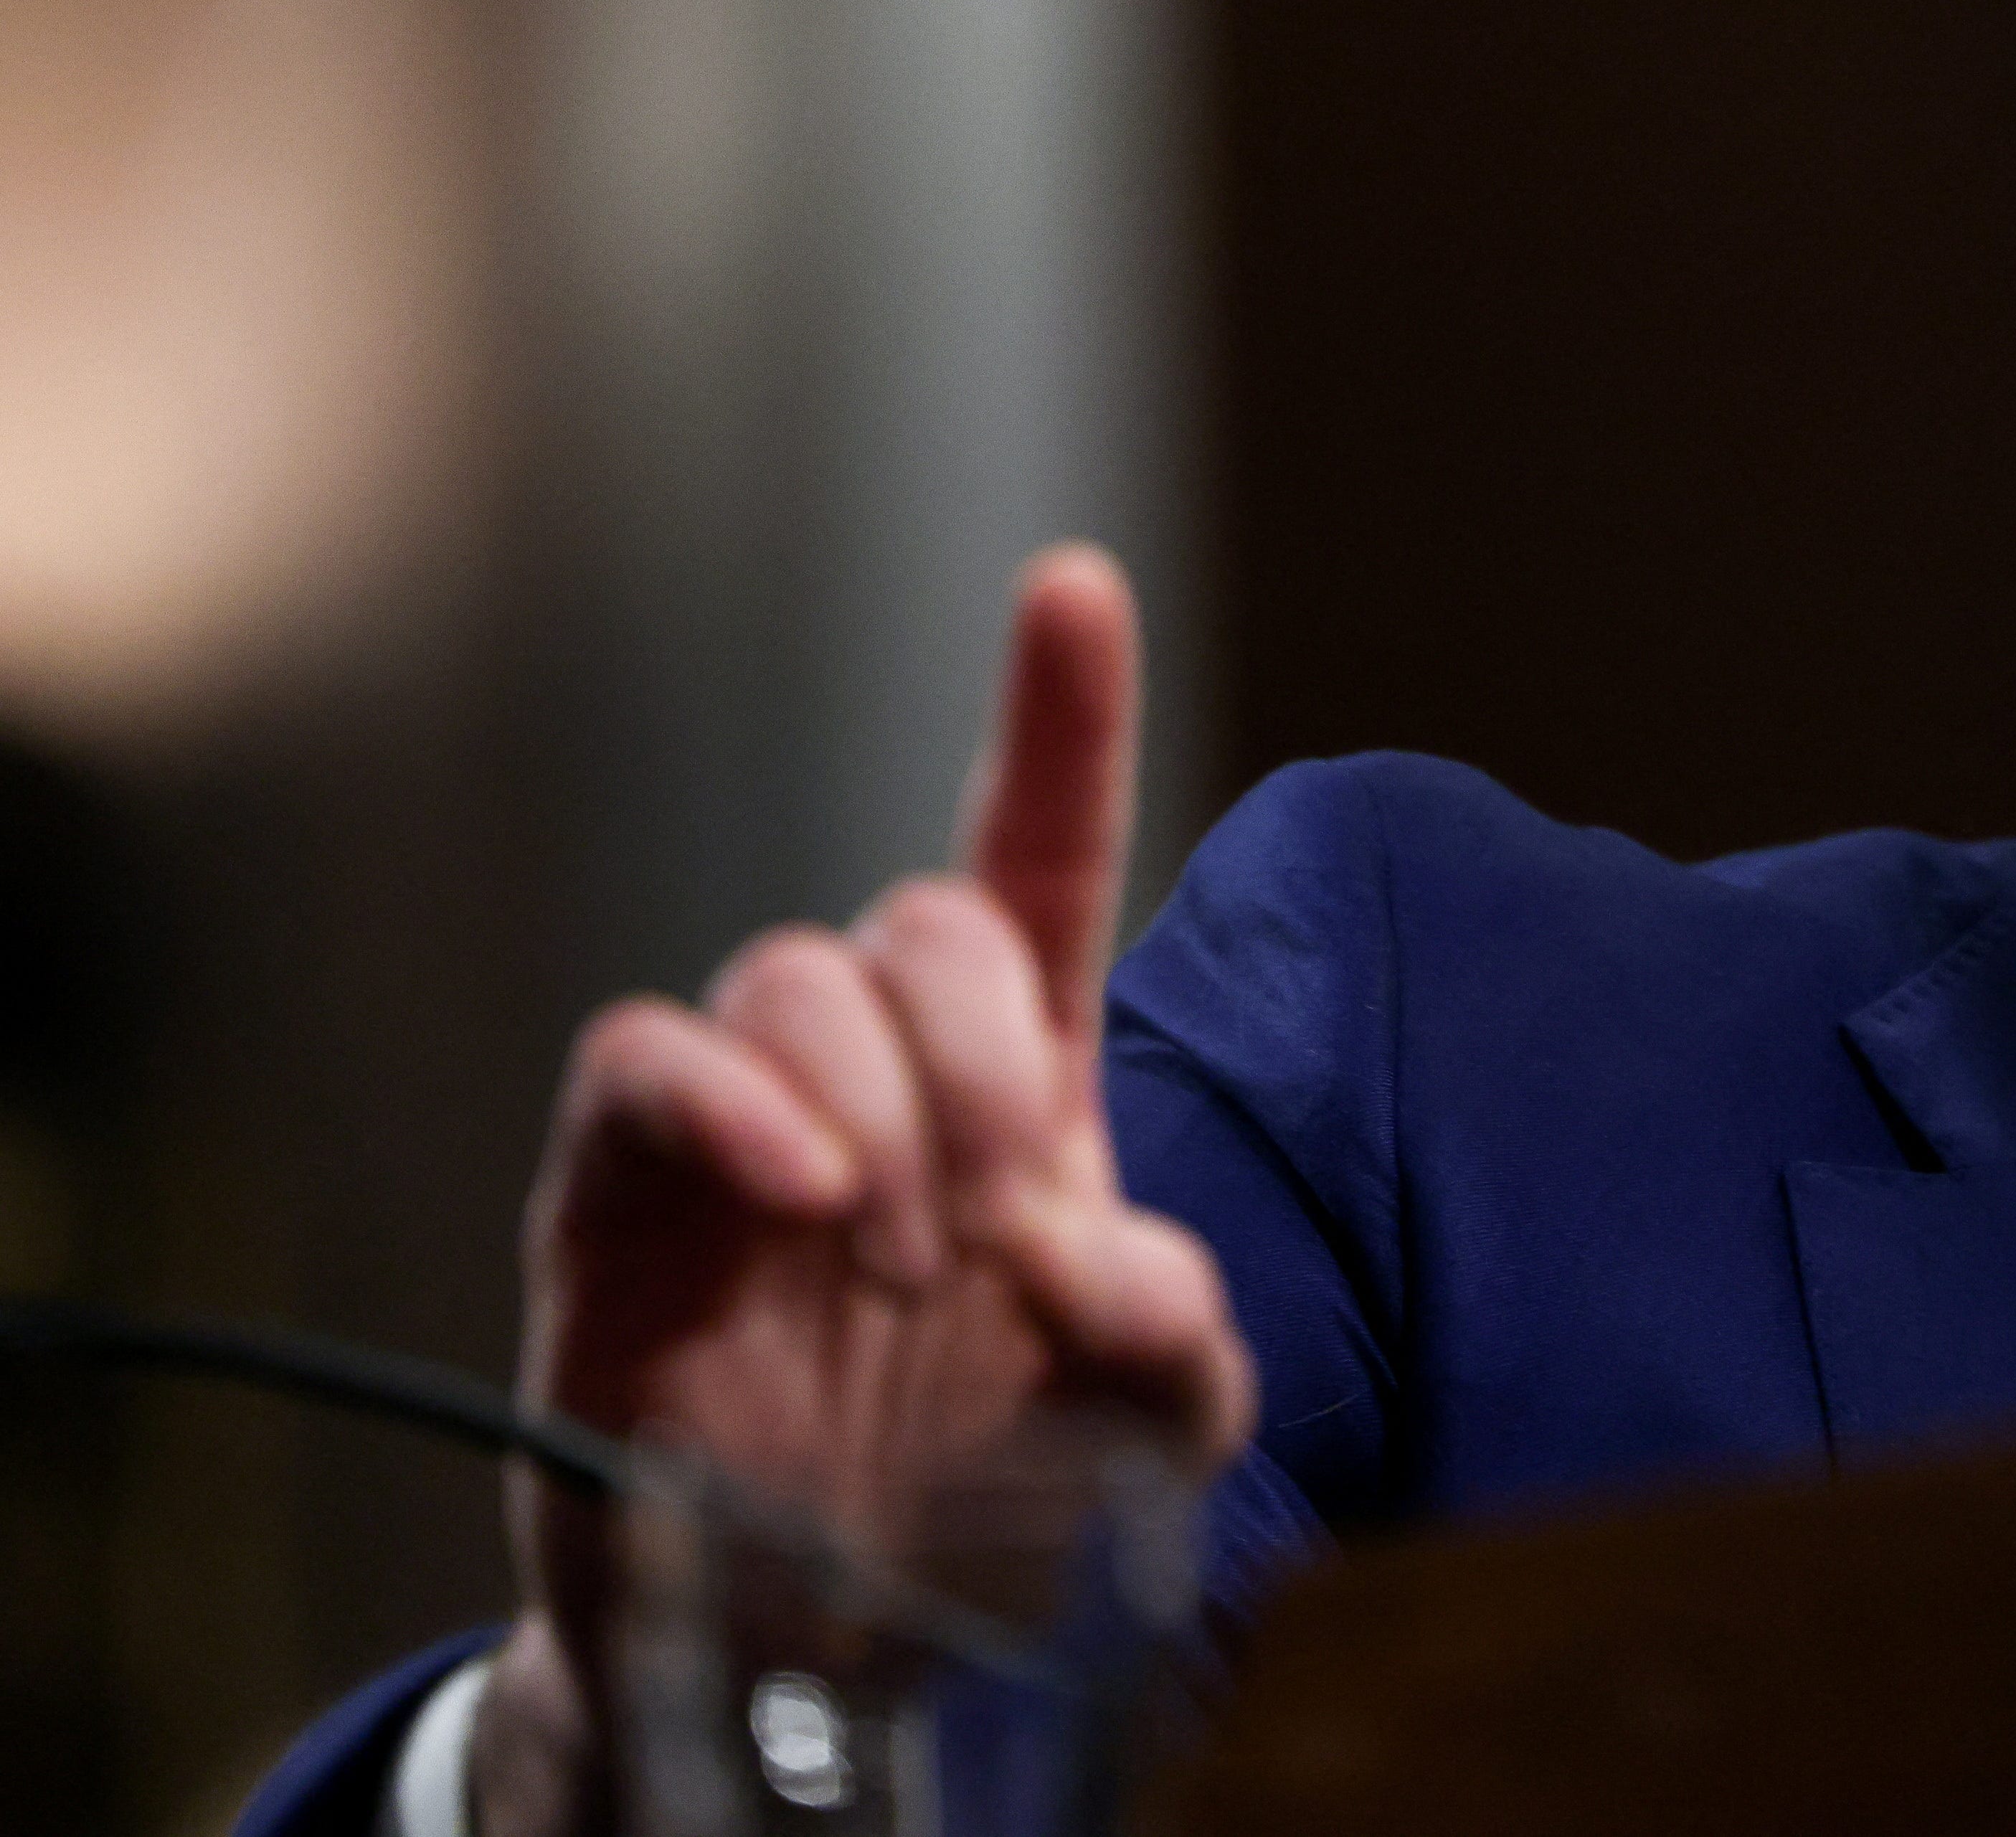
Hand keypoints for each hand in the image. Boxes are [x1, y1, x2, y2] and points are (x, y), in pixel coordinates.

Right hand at [471, 545, 1254, 1836]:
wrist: (817, 1646)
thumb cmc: (985, 1500)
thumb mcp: (1145, 1436)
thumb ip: (1181, 1348)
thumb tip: (1126, 1265)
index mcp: (1023, 1077)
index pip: (1039, 857)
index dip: (1056, 720)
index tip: (1070, 586)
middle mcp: (883, 1067)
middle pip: (921, 919)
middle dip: (980, 1044)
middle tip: (1001, 1207)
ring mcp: (743, 1119)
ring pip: (791, 973)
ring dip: (871, 1101)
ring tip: (898, 1259)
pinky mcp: (617, 1188)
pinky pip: (645, 1062)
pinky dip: (729, 1104)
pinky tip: (800, 1192)